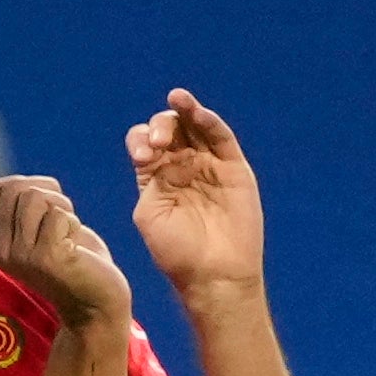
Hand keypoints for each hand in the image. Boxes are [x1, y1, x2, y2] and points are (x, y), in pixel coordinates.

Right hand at [0, 175, 129, 326]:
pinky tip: (75, 247)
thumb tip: (17, 182)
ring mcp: (20, 255)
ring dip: (62, 207)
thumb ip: (21, 205)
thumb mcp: (37, 228)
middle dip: (46, 192)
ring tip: (69, 233)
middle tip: (62, 220)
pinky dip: (74, 223)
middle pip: (13, 188)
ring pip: (34, 197)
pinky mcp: (45, 258)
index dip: (25, 184)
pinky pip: (58, 214)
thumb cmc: (73, 258)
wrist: (97, 303)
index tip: (47, 206)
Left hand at [123, 88, 267, 295]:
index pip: (145, 142)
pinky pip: (221, 137)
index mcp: (158, 176)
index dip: (141, 140)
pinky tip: (196, 112)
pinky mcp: (233, 168)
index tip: (143, 157)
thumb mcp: (149, 214)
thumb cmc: (178, 252)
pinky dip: (209, 121)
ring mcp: (209, 165)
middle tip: (158, 145)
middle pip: (169, 128)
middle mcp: (183, 166)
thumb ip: (148, 180)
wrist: (214, 275)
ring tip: (175, 101)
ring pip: (195, 126)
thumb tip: (149, 153)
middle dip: (160, 127)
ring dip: (183, 111)